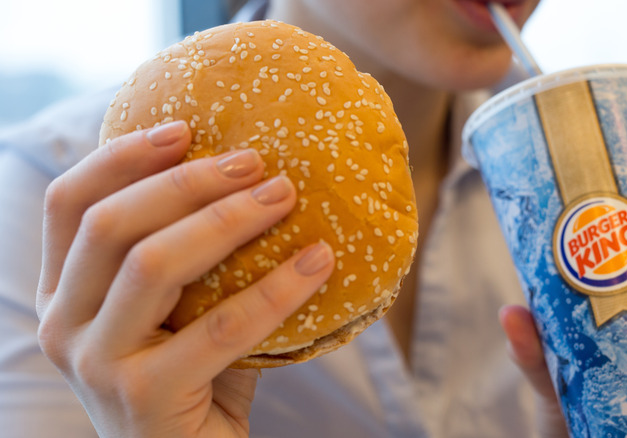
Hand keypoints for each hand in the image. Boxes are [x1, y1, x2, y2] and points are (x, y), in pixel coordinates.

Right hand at [36, 121, 334, 436]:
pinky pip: (221, 327)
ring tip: (285, 195)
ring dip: (226, 220)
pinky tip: (320, 261)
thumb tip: (255, 180)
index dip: (120, 157)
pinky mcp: (144, 399)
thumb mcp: (177, 314)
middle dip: (187, 182)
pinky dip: (277, 287)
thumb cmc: (195, 382)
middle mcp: (64, 327)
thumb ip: (188, 260)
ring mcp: (96, 365)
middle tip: (255, 161)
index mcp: (65, 296)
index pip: (68, 206)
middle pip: (111, 225)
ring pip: (153, 264)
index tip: (183, 128)